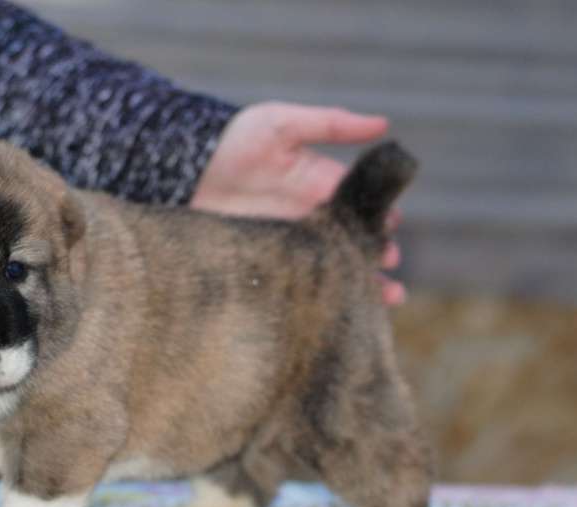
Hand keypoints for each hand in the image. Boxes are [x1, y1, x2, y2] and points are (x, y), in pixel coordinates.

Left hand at [191, 102, 405, 305]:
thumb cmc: (233, 139)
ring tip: (383, 300)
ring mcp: (288, 245)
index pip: (361, 206)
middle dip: (376, 256)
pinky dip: (318, 299)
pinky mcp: (264, 264)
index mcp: (321, 186)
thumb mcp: (282, 124)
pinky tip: (336, 312)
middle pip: (353, 244)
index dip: (381, 216)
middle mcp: (309, 219)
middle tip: (389, 266)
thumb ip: (330, 125)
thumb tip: (384, 124)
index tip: (392, 226)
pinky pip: (297, 286)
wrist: (183, 168)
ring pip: (332, 270)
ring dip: (360, 285)